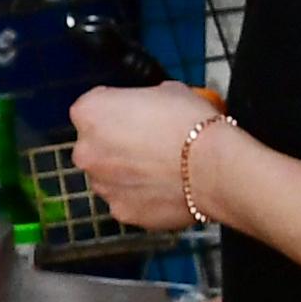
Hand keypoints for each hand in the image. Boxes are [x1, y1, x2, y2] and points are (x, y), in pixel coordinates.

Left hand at [68, 81, 221, 232]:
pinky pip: (127, 200)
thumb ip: (143, 100)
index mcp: (89, 113)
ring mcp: (101, 184)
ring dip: (127, 172)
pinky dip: (141, 196)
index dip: (115, 111)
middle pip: (95, 145)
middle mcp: (86, 150)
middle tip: (149, 144)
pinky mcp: (120, 211)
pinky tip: (165, 188)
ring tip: (161, 168)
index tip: (132, 115)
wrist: (214, 167)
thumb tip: (149, 105)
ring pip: (109, 176)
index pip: (91, 109)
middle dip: (116, 145)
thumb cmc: (192, 125)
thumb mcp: (167, 91)